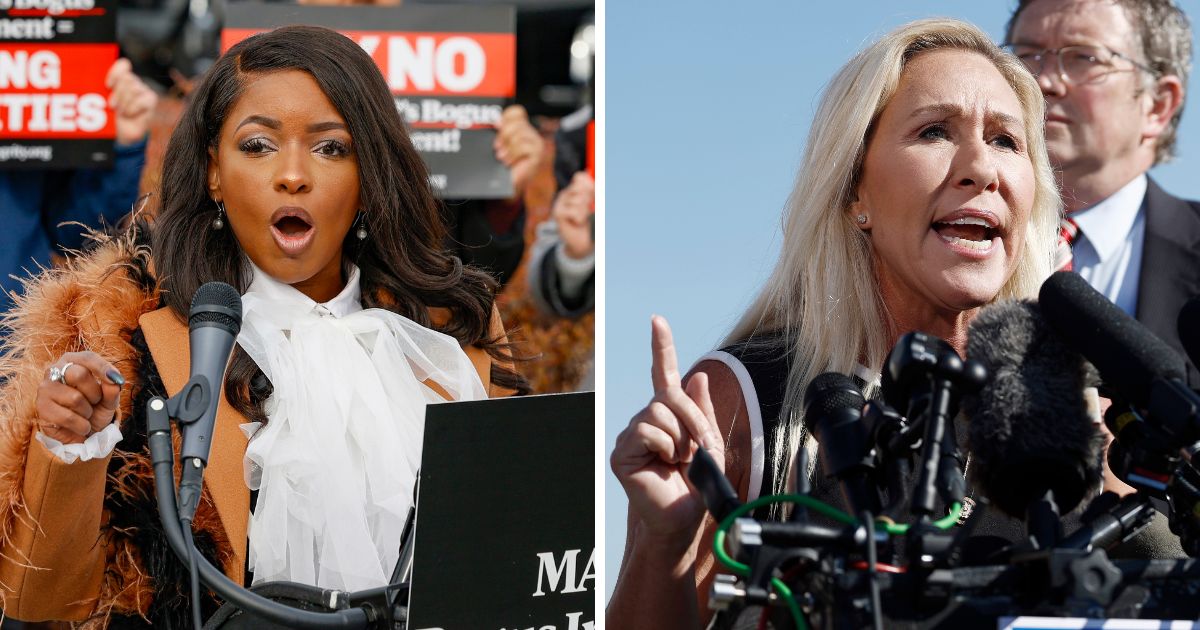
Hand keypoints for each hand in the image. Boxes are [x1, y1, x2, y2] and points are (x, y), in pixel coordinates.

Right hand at [35, 352, 124, 444]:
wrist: (82, 434)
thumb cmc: (95, 409)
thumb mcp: (109, 399)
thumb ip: (112, 389)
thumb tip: (114, 381)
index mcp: (72, 361)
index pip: (87, 358)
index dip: (103, 368)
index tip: (117, 380)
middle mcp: (54, 370)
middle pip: (78, 375)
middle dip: (94, 393)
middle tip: (95, 402)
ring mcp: (45, 389)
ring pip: (74, 398)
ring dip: (87, 411)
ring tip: (85, 414)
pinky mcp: (41, 408)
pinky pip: (67, 417)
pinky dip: (81, 425)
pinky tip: (79, 426)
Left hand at [106, 58, 157, 145]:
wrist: (122, 133)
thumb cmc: (111, 115)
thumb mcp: (103, 99)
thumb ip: (104, 87)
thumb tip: (102, 83)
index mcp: (121, 78)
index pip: (123, 65)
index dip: (116, 73)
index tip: (108, 85)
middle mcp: (134, 81)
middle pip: (127, 78)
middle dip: (118, 94)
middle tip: (112, 105)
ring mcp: (144, 90)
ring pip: (133, 88)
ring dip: (124, 103)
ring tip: (121, 112)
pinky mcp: (151, 99)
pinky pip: (141, 100)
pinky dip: (132, 109)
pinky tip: (130, 115)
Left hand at [493, 105, 542, 198]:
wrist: (510, 185)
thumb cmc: (504, 167)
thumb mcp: (500, 146)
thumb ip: (500, 133)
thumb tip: (497, 122)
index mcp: (521, 129)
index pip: (516, 112)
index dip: (505, 117)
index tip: (496, 126)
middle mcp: (530, 134)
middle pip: (517, 122)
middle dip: (504, 135)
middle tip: (497, 147)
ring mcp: (536, 143)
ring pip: (520, 134)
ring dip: (508, 147)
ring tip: (502, 157)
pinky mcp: (538, 154)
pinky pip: (523, 146)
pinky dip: (513, 154)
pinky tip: (508, 162)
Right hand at [552, 172, 594, 258]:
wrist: (579, 239)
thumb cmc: (586, 220)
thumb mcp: (591, 203)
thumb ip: (591, 190)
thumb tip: (589, 174)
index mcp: (573, 189)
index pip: (580, 177)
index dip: (589, 185)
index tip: (592, 194)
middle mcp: (564, 193)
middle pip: (582, 189)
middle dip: (588, 200)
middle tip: (586, 210)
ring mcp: (559, 203)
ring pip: (579, 202)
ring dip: (584, 212)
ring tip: (580, 217)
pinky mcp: (557, 213)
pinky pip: (575, 212)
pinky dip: (579, 219)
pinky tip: (575, 222)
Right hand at [611, 316, 723, 545]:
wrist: (684, 519)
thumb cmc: (697, 486)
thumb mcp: (710, 445)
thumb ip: (703, 412)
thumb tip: (697, 375)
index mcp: (668, 415)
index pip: (664, 374)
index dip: (661, 346)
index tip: (657, 320)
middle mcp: (646, 420)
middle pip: (670, 397)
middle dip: (694, 421)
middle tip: (700, 449)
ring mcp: (632, 434)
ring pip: (659, 413)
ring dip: (680, 439)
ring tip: (679, 461)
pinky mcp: (622, 451)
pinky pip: (647, 431)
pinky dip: (664, 447)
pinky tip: (663, 464)